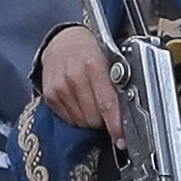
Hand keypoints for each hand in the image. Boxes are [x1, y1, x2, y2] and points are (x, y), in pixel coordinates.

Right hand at [40, 25, 123, 139]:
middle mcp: (74, 77)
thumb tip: (130, 112)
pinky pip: (69, 120)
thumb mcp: (110, 59)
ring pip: (82, 122)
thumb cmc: (90, 51)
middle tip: (107, 111)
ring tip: (93, 103)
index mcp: (94, 66)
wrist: (63, 41)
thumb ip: (118, 84)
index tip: (122, 139)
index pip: (107, 104)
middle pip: (94, 118)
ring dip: (91, 119)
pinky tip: (80, 102)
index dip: (115, 126)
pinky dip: (78, 116)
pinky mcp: (50, 95)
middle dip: (104, 120)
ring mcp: (60, 87)